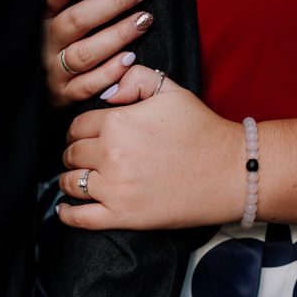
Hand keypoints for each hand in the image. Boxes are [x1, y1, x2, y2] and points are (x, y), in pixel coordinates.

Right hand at [42, 0, 154, 108]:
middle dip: (112, 1)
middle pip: (75, 19)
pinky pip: (88, 85)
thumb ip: (88, 0)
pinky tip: (131, 60)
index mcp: (45, 17)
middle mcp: (46, 42)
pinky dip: (110, 72)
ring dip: (117, 35)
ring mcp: (54, 71)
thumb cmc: (72, 47)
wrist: (50, 95)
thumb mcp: (72, 21)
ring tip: (145, 20)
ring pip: (84, 53)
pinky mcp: (65, 97)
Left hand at [57, 66, 244, 229]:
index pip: (77, 125)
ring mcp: (115, 188)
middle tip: (87, 157)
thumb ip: (136, 79)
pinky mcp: (123, 216)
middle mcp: (111, 155)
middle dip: (76, 153)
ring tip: (81, 179)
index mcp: (118, 122)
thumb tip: (107, 92)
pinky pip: (79, 217)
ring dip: (71, 179)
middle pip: (71, 153)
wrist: (231, 173)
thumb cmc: (205, 131)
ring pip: (70, 182)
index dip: (81, 130)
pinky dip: (66, 213)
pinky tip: (65, 208)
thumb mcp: (173, 92)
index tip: (89, 136)